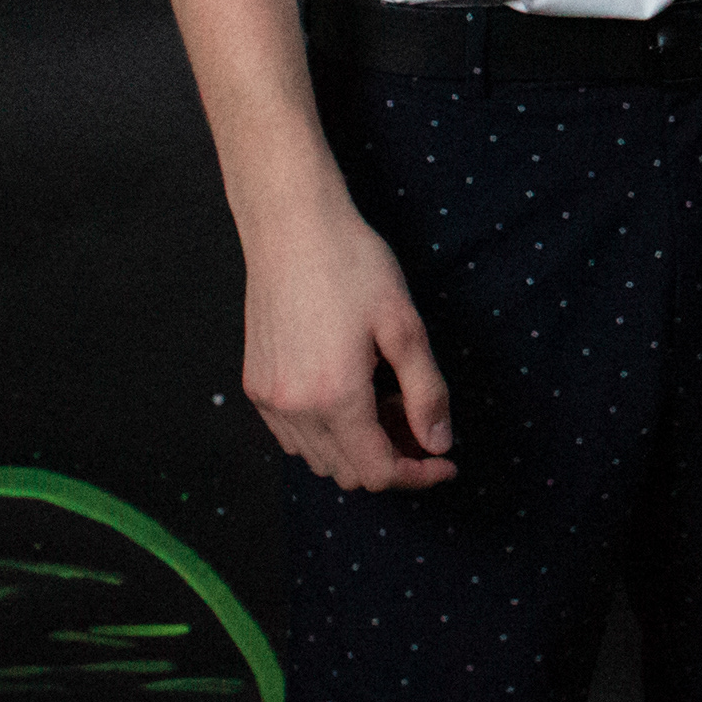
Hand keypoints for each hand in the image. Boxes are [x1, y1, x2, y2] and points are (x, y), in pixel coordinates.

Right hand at [239, 196, 456, 489]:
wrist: (292, 226)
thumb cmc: (352, 265)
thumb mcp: (405, 326)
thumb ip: (426, 392)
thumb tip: (439, 443)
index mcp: (335, 398)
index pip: (378, 472)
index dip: (419, 475)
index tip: (446, 461)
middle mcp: (294, 409)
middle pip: (348, 472)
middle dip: (392, 457)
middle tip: (419, 416)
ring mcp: (268, 399)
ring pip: (318, 458)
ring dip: (358, 446)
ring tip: (386, 397)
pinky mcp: (255, 384)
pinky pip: (293, 435)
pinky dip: (326, 431)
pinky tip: (350, 391)